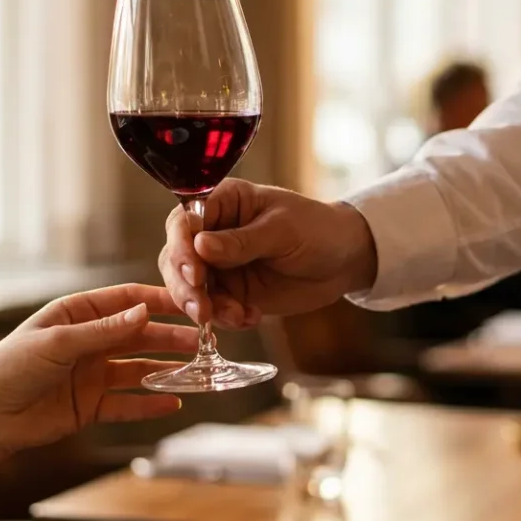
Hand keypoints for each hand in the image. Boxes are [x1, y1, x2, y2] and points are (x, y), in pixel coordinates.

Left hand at [0, 284, 197, 454]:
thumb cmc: (9, 368)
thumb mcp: (57, 343)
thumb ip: (103, 330)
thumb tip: (144, 313)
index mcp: (77, 314)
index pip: (125, 301)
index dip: (158, 302)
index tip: (189, 304)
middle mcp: (89, 341)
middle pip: (139, 335)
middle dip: (170, 337)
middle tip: (202, 341)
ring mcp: (92, 374)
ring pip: (139, 368)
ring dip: (167, 369)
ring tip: (197, 370)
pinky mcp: (92, 405)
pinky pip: (128, 402)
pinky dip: (151, 403)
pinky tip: (173, 402)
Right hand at [159, 179, 378, 329]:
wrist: (344, 260)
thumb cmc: (317, 229)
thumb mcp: (283, 230)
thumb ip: (242, 241)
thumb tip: (200, 245)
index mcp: (222, 202)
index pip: (184, 222)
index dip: (181, 247)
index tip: (194, 272)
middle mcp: (212, 233)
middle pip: (176, 258)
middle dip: (185, 286)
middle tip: (203, 309)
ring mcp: (220, 265)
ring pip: (189, 288)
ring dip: (205, 307)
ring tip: (235, 315)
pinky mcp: (231, 292)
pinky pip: (214, 309)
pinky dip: (226, 318)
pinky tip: (251, 318)